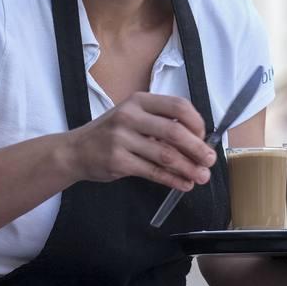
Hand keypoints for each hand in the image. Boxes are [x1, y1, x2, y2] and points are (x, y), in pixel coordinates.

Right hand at [62, 93, 217, 191]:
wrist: (76, 150)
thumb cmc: (111, 133)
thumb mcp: (133, 117)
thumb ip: (160, 123)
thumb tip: (198, 141)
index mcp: (139, 101)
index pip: (178, 106)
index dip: (197, 123)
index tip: (204, 137)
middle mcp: (130, 116)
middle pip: (175, 133)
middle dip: (197, 149)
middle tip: (210, 160)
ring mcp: (122, 139)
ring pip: (166, 156)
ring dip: (188, 168)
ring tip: (201, 176)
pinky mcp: (118, 162)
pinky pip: (153, 172)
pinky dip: (172, 180)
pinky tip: (184, 184)